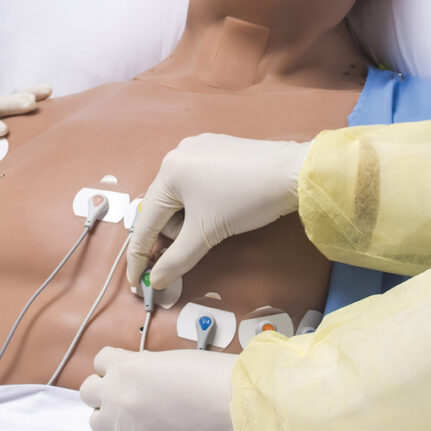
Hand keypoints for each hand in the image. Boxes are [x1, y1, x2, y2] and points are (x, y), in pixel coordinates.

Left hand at [79, 346, 240, 430]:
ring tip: (133, 421)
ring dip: (110, 420)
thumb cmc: (212, 376)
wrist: (231, 405)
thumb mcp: (171, 359)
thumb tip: (143, 377)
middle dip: (104, 393)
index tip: (125, 374)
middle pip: (88, 391)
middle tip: (125, 398)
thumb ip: (146, 366)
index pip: (100, 360)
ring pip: (94, 421)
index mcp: (126, 364)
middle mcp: (116, 392)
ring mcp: (121, 422)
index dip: (113, 367)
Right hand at [122, 135, 309, 289]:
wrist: (293, 172)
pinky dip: (203, 201)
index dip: (139, 257)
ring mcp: (198, 148)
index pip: (145, 223)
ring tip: (218, 221)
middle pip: (163, 208)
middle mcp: (177, 154)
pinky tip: (224, 205)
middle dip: (177, 232)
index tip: (137, 282)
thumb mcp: (207, 234)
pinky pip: (197, 181)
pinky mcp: (217, 148)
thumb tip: (158, 281)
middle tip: (201, 241)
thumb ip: (177, 260)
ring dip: (191, 218)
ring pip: (181, 196)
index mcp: (168, 172)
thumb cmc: (246, 200)